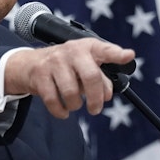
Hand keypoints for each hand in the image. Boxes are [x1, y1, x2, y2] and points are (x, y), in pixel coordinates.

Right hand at [5, 39, 135, 117]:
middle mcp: (72, 52)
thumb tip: (107, 95)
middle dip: (96, 98)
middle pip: (91, 76)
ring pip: (71, 92)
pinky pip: (53, 100)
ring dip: (75, 105)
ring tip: (75, 104)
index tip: (128, 56)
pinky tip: (64, 111)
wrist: (31, 64)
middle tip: (95, 109)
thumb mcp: (85, 66)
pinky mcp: (40, 75)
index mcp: (88, 48)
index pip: (105, 50)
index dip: (117, 54)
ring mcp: (54, 62)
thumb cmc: (66, 66)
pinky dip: (60, 111)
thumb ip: (101, 78)